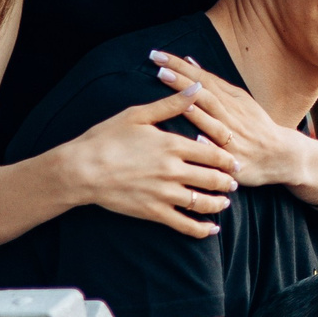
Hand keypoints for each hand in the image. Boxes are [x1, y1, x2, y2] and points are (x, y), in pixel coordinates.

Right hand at [57, 91, 239, 237]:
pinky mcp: (153, 212)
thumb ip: (172, 104)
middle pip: (213, 178)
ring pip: (203, 202)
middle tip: (235, 182)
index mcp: (172, 145)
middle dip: (228, 181)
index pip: (213, 152)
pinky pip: (184, 225)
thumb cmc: (107, 138)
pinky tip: (211, 229)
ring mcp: (164, 194)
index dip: (228, 158)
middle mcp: (173, 170)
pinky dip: (201, 229)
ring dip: (219, 204)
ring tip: (224, 202)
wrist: (81, 169)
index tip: (236, 160)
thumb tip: (197, 86)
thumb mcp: (138, 114)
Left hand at [151, 51, 317, 192]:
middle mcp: (231, 115)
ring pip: (213, 122)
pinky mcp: (235, 159)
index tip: (158, 55)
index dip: (180, 66)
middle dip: (182, 82)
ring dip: (195, 111)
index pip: (202, 79)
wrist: (283, 155)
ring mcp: (233, 137)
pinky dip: (210, 145)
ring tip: (178, 102)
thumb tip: (189, 63)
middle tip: (159, 69)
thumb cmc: (255, 126)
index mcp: (230, 100)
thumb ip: (214, 84)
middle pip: (205, 95)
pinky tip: (197, 140)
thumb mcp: (239, 101)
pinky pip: (221, 152)